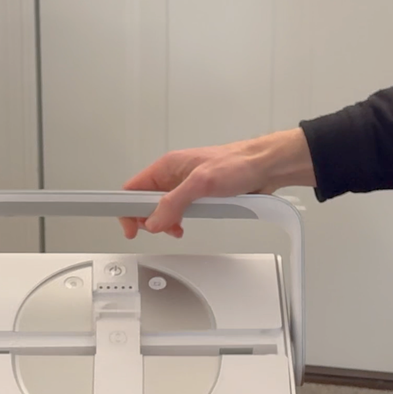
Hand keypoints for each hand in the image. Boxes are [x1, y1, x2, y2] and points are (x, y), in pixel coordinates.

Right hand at [120, 128, 315, 238]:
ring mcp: (186, 187)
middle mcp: (174, 176)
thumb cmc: (238, 164)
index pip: (133, 189)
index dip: (127, 209)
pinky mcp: (200, 196)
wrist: (265, 166)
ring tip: (177, 229)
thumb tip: (154, 221)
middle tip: (160, 230)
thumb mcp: (202, 183)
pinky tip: (186, 226)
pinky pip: (182, 212)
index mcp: (167, 166)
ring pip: (164, 209)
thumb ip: (175, 203)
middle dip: (150, 219)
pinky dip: (181, 221)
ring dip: (167, 223)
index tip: (130, 227)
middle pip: (146, 202)